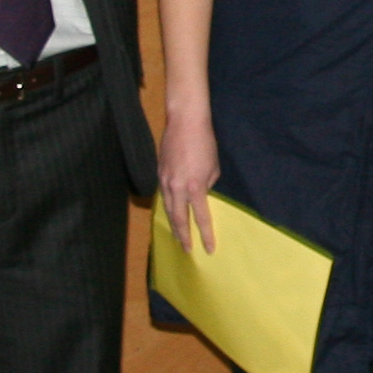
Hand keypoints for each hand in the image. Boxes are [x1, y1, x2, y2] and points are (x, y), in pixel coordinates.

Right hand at [158, 114, 219, 252]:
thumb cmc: (205, 142)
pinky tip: (170, 214)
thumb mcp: (213, 168)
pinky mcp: (159, 173)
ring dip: (173, 225)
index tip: (209, 249)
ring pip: (167, 209)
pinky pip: (163, 196)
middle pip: (179, 219)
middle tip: (187, 250)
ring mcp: (165, 180)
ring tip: (177, 237)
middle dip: (183, 236)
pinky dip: (167, 207)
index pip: (201, 218)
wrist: (185, 122)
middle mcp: (177, 187)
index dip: (205, 235)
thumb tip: (201, 195)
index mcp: (195, 187)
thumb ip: (207, 185)